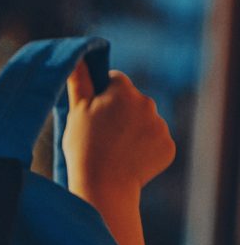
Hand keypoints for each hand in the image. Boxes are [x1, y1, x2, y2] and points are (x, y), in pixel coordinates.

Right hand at [62, 61, 175, 207]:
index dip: (101, 98)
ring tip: (115, 154)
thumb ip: (80, 82)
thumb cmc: (84, 150)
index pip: (115, 82)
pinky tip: (129, 163)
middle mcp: (147, 102)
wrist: (104, 188)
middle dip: (119, 116)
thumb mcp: (75, 113)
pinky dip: (144, 152)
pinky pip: (155, 144)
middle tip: (101, 139)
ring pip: (145, 124)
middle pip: (132, 103)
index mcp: (123, 90)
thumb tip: (77, 57)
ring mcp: (160, 126)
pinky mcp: (168, 147)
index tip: (93, 117)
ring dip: (133, 134)